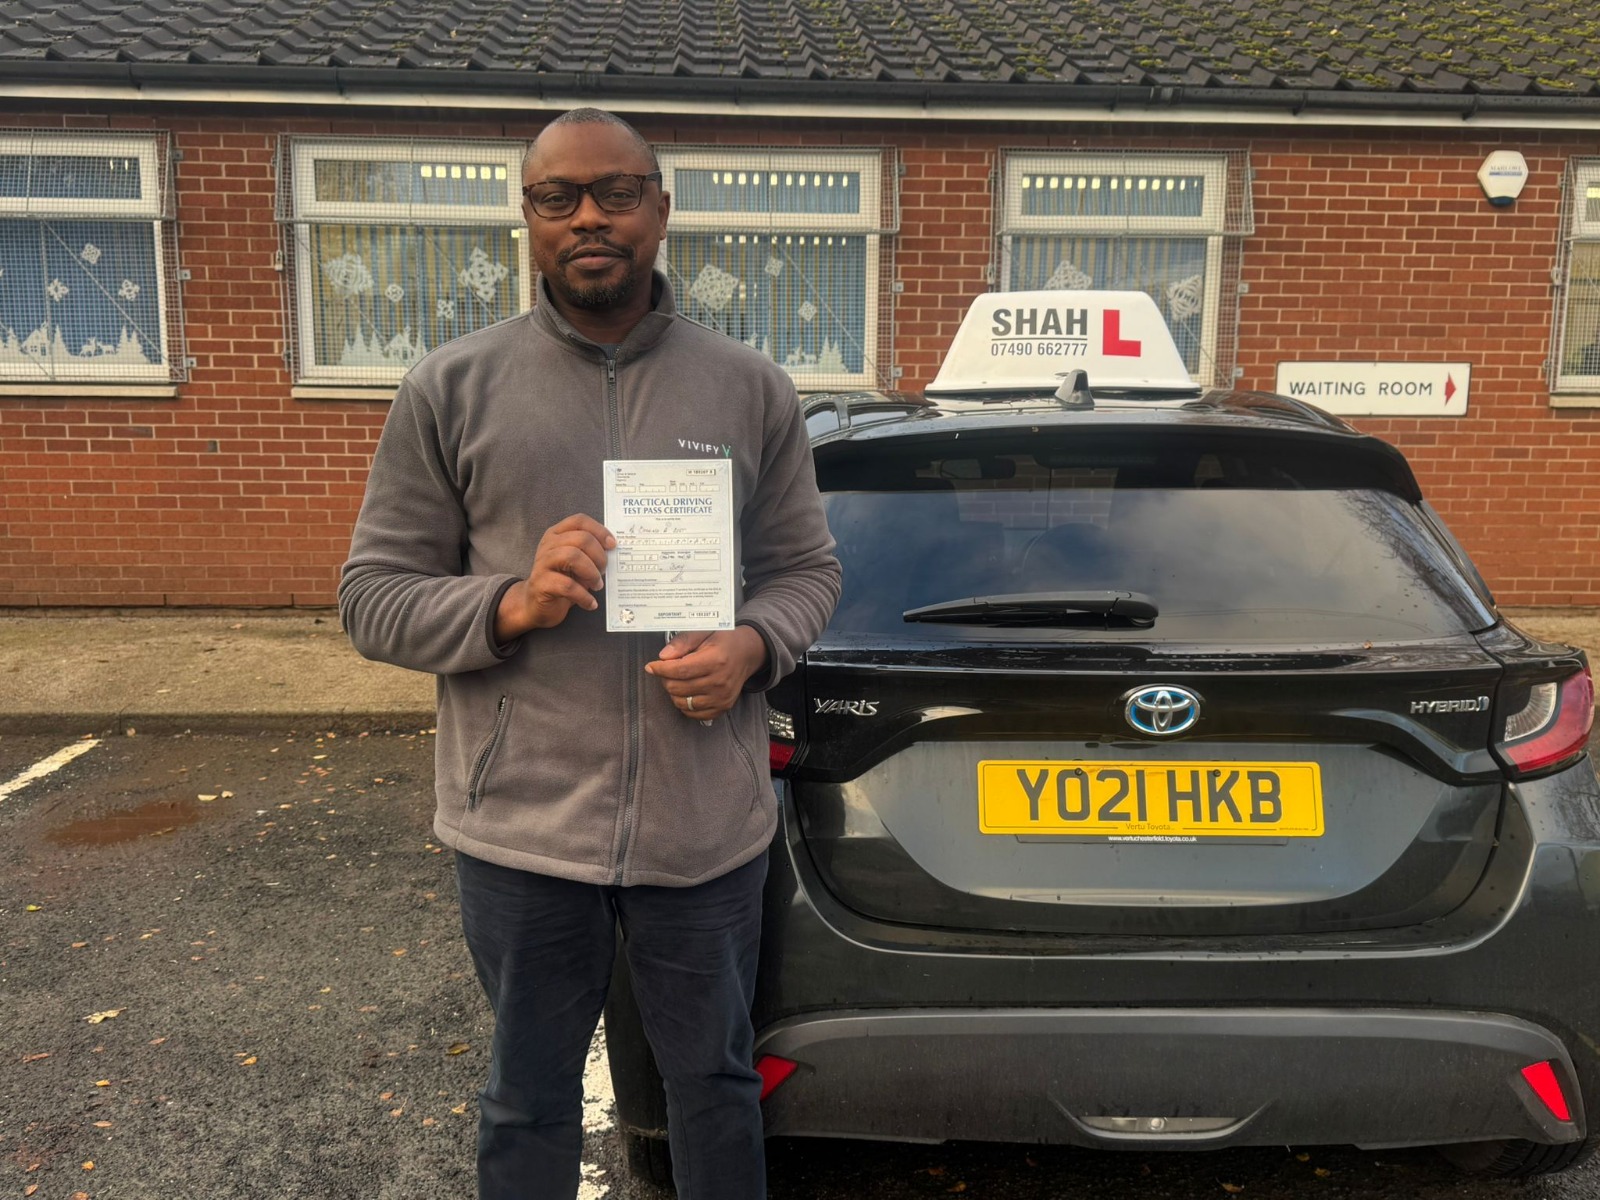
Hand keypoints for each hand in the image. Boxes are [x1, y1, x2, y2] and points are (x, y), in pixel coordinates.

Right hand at [495, 514, 615, 640]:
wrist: (537, 604)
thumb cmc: (562, 581)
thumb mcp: (577, 563)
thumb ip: (591, 553)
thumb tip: (613, 550)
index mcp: (557, 534)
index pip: (579, 521)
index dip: (599, 530)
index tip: (612, 545)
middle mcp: (548, 545)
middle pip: (581, 538)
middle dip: (599, 556)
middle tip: (603, 571)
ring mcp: (542, 563)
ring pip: (572, 556)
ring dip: (592, 573)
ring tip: (597, 585)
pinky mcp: (540, 583)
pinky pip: (567, 586)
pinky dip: (584, 596)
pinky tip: (590, 603)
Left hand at [645, 627, 767, 720]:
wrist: (747, 653)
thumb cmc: (723, 641)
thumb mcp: (704, 632)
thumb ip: (682, 642)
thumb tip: (663, 656)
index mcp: (716, 660)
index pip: (680, 670)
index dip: (661, 669)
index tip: (651, 666)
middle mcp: (720, 681)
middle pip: (678, 688)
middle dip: (666, 679)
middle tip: (667, 670)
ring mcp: (722, 697)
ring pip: (683, 703)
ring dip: (674, 692)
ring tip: (678, 680)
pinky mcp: (723, 707)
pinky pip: (694, 713)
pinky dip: (685, 704)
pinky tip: (687, 692)